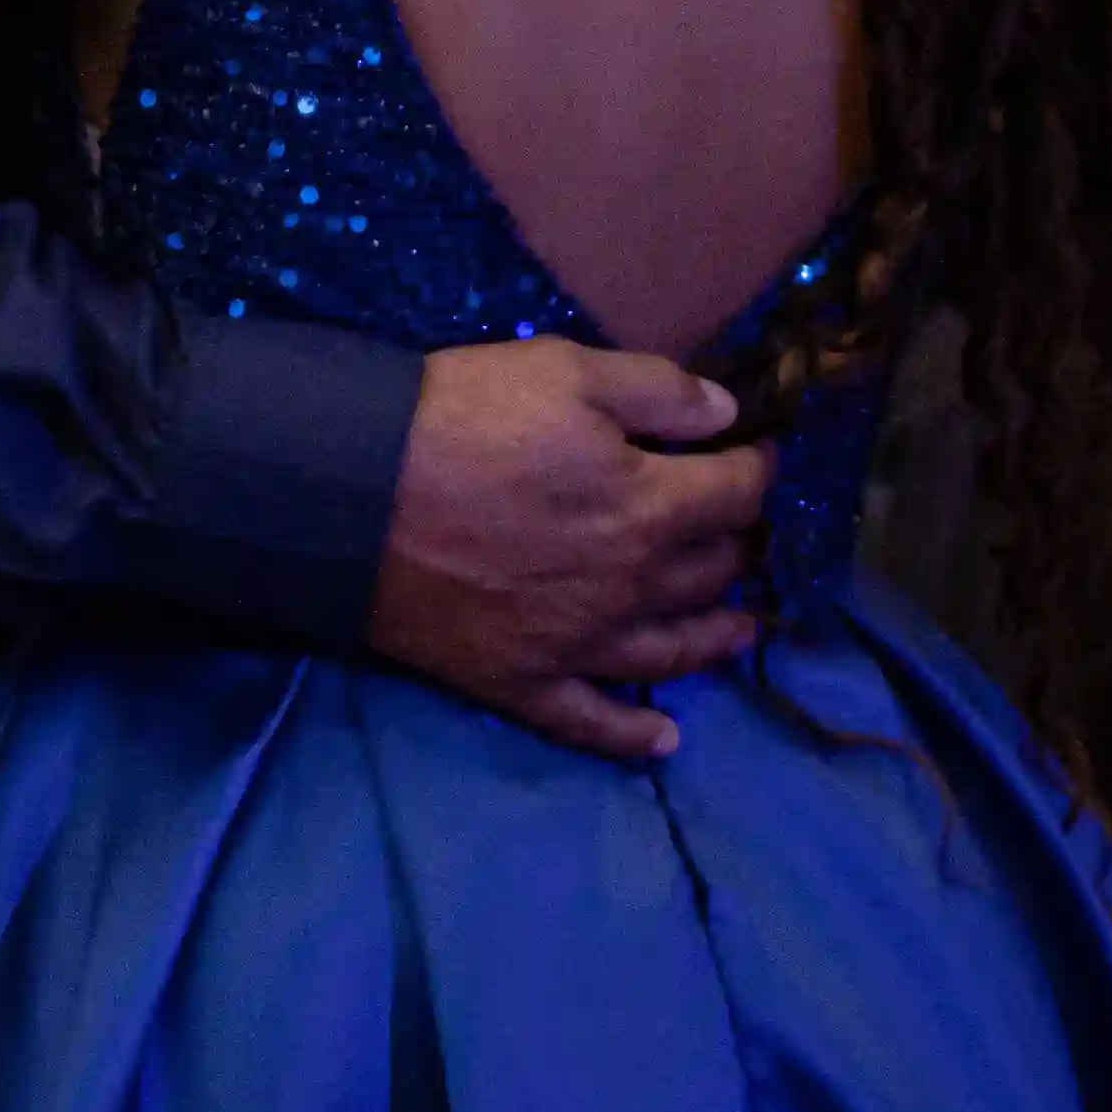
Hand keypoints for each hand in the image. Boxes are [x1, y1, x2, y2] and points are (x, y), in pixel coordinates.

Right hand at [368, 339, 770, 764]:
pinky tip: (665, 741)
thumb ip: (656, 391)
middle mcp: (633, 588)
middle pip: (711, 571)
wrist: (351, 497)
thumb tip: (726, 417)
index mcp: (651, 507)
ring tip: (742, 626)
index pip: (736, 492)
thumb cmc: (460, 420)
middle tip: (743, 531)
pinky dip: (633, 735)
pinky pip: (592, 723)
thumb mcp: (563, 371)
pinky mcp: (526, 683)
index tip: (759, 455)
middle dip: (738, 544)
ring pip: (673, 651)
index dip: (757, 469)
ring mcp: (581, 646)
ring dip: (716, 636)